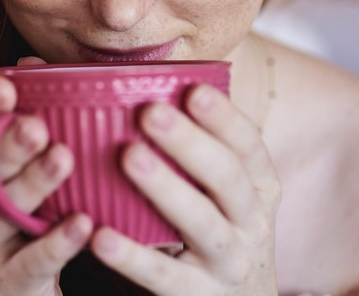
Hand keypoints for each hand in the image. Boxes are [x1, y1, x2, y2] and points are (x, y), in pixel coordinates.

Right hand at [0, 57, 93, 294]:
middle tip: (37, 124)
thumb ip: (33, 122)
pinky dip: (56, 243)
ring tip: (63, 158)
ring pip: (0, 213)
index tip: (4, 86)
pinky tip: (83, 223)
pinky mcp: (10, 282)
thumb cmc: (28, 222)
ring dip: (31, 183)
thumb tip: (35, 63)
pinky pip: (31, 262)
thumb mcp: (26, 175)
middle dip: (8, 144)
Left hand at [89, 85, 280, 294]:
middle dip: (191, 143)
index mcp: (258, 190)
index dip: (225, 118)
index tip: (194, 89)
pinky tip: (100, 237)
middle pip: (227, 179)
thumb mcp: (221, 196)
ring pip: (203, 224)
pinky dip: (133, 258)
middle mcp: (252, 224)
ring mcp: (229, 264)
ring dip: (167, 188)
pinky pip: (165, 278)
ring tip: (129, 156)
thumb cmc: (212, 234)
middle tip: (151, 111)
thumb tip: (125, 83)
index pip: (249, 148)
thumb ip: (190, 152)